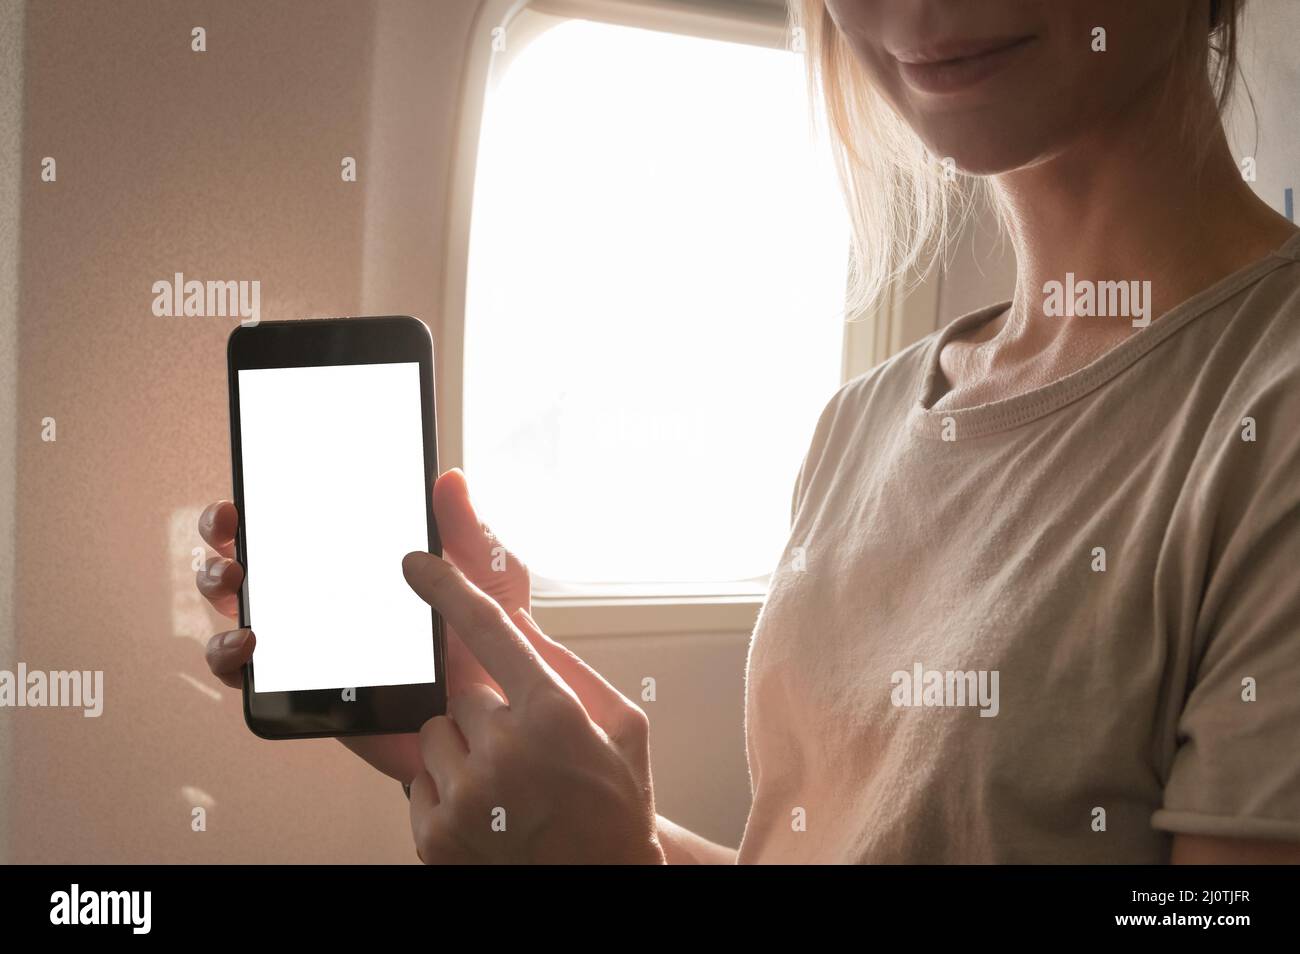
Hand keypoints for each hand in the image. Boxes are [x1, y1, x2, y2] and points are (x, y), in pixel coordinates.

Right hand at [195, 468, 530, 781]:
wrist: (504, 714)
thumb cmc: (496, 639)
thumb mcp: (488, 575)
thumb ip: (467, 529)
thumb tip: (450, 478)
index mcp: (359, 564)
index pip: (294, 528)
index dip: (257, 510)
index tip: (244, 497)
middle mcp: (325, 603)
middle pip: (250, 567)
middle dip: (222, 544)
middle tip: (230, 535)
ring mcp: (311, 649)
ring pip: (236, 619)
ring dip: (218, 597)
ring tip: (235, 585)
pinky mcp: (311, 695)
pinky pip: (255, 682)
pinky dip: (233, 661)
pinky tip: (250, 643)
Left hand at [401, 553, 663, 863]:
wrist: (604, 885)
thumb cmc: (616, 805)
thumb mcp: (623, 725)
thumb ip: (569, 667)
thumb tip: (519, 623)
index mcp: (554, 715)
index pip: (486, 631)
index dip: (446, 590)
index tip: (415, 565)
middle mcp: (504, 752)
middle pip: (462, 696)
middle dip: (489, 715)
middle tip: (527, 753)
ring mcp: (466, 798)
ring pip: (436, 735)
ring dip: (464, 752)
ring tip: (509, 786)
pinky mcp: (435, 836)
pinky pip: (421, 782)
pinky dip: (448, 792)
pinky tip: (491, 812)